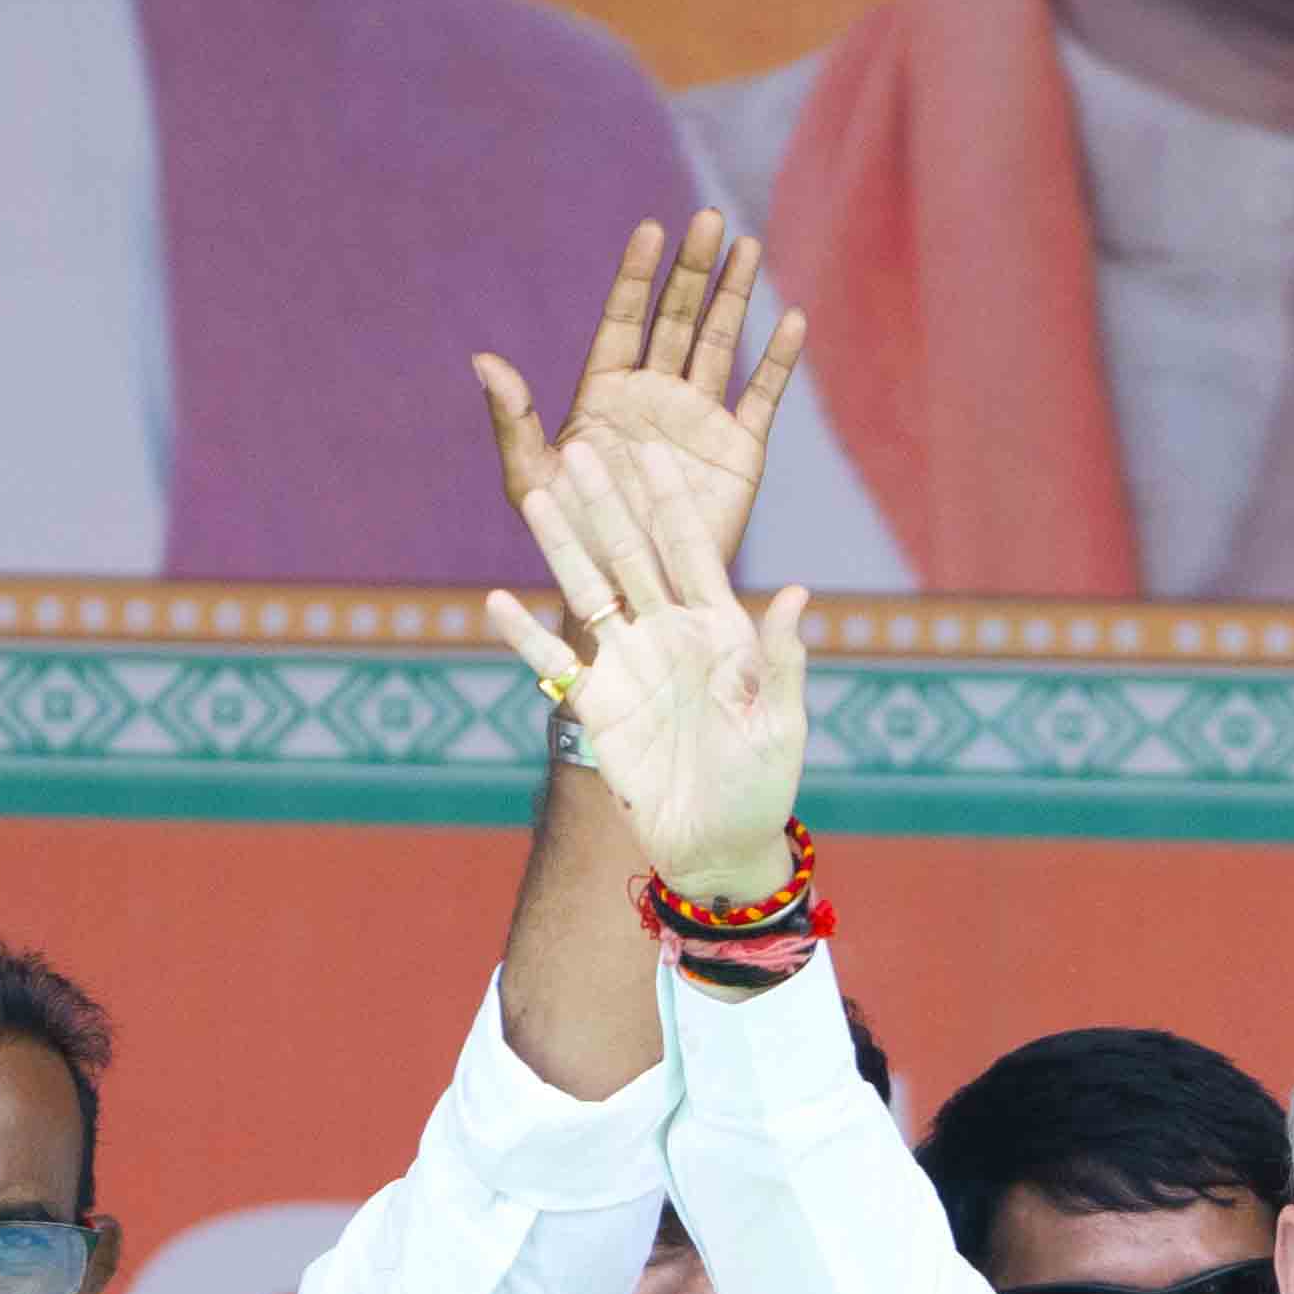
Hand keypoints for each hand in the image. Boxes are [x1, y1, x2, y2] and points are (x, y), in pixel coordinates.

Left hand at [475, 212, 804, 643]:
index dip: (637, 275)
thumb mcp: (531, 481)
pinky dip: (776, 361)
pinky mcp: (739, 453)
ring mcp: (699, 420)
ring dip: (735, 296)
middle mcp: (655, 396)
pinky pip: (761, 397)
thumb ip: (511, 420)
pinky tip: (790, 321)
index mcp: (605, 392)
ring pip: (720, 343)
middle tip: (709, 219)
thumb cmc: (570, 541)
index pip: (625, 318)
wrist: (626, 595)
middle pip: (677, 317)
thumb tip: (482, 359)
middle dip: (693, 269)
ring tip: (749, 246)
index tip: (650, 230)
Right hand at [498, 433, 809, 898]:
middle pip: (631, 555)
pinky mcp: (597, 705)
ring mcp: (628, 666)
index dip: (671, 503)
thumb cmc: (762, 785)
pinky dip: (524, 634)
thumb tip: (797, 594)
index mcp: (720, 630)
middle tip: (581, 448)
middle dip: (607, 503)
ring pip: (587, 592)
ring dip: (562, 547)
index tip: (652, 452)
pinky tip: (497, 601)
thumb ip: (780, 660)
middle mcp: (669, 634)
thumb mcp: (781, 723)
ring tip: (536, 497)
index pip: (692, 551)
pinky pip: (553, 662)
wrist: (719, 845)